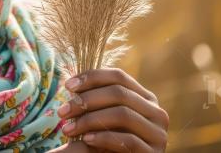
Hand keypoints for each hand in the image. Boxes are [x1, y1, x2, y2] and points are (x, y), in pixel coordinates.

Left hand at [54, 68, 168, 151]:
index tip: (67, 86)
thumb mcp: (103, 119)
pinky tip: (86, 140)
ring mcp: (158, 134)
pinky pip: (128, 140)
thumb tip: (71, 81)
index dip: (92, 77)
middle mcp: (156, 112)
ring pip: (123, 114)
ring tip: (68, 130)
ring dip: (90, 120)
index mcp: (145, 98)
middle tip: (62, 111)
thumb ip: (96, 100)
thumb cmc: (109, 143)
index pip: (118, 76)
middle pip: (119, 93)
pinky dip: (103, 138)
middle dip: (86, 100)